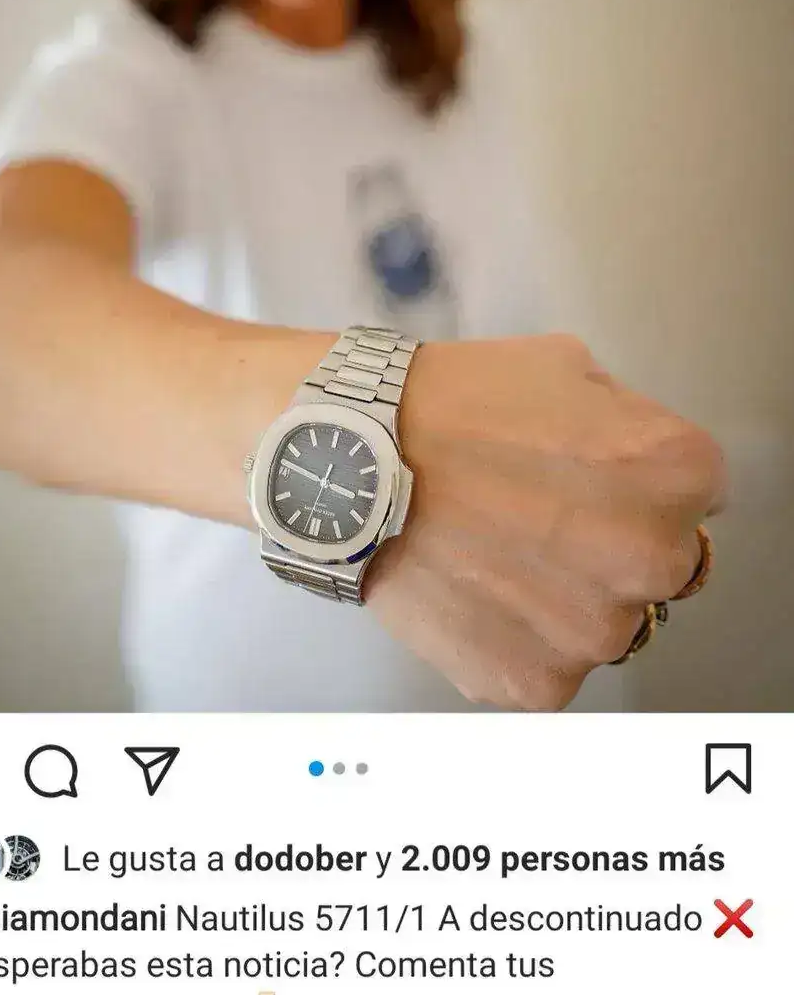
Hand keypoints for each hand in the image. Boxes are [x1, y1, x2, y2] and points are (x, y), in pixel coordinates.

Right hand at [366, 334, 725, 709]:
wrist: (354, 459)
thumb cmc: (454, 405)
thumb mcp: (564, 368)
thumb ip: (626, 421)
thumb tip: (635, 460)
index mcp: (675, 473)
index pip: (696, 493)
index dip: (637, 478)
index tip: (586, 473)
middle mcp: (652, 560)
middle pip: (658, 565)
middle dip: (611, 542)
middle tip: (539, 515)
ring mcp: (594, 630)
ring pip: (602, 620)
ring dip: (566, 597)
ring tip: (496, 552)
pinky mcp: (537, 683)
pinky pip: (548, 665)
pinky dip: (515, 637)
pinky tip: (474, 589)